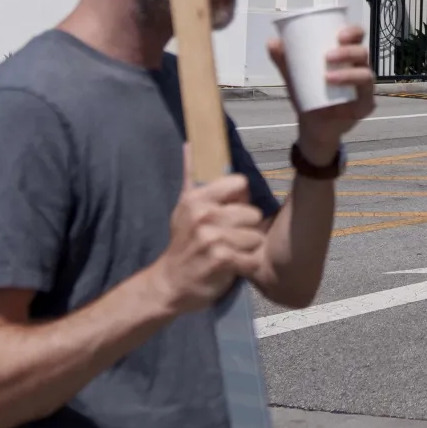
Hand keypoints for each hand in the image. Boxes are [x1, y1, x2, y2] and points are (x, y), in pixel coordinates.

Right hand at [157, 163, 267, 312]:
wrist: (169, 283)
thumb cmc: (182, 243)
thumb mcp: (184, 208)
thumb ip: (192, 176)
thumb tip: (190, 144)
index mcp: (197, 198)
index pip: (240, 183)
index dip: (240, 200)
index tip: (230, 213)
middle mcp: (204, 214)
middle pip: (253, 213)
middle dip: (247, 228)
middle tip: (229, 238)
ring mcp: (212, 237)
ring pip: (256, 236)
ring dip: (248, 249)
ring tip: (231, 253)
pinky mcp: (221, 260)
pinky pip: (252, 258)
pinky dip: (247, 266)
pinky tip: (232, 268)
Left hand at [268, 27, 376, 166]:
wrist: (312, 124)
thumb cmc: (308, 94)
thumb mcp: (294, 76)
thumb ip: (284, 60)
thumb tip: (272, 42)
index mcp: (346, 55)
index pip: (357, 37)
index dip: (353, 31)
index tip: (338, 34)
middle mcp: (359, 68)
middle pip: (362, 53)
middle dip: (348, 51)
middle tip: (327, 56)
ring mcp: (364, 88)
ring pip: (365, 75)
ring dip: (349, 74)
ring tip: (328, 77)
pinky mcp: (365, 107)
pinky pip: (367, 101)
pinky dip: (357, 99)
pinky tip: (346, 100)